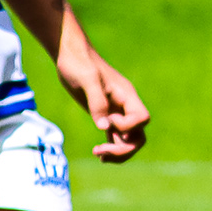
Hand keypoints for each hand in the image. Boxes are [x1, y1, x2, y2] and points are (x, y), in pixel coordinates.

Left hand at [56, 44, 148, 162]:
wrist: (70, 54)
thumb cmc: (79, 63)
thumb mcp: (87, 79)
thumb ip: (97, 102)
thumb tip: (105, 128)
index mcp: (127, 95)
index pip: (141, 119)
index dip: (126, 126)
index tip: (107, 120)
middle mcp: (125, 106)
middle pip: (138, 134)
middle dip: (125, 148)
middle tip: (101, 152)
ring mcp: (116, 112)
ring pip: (129, 139)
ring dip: (118, 152)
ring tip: (99, 156)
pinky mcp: (104, 115)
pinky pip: (116, 137)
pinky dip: (111, 148)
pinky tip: (99, 153)